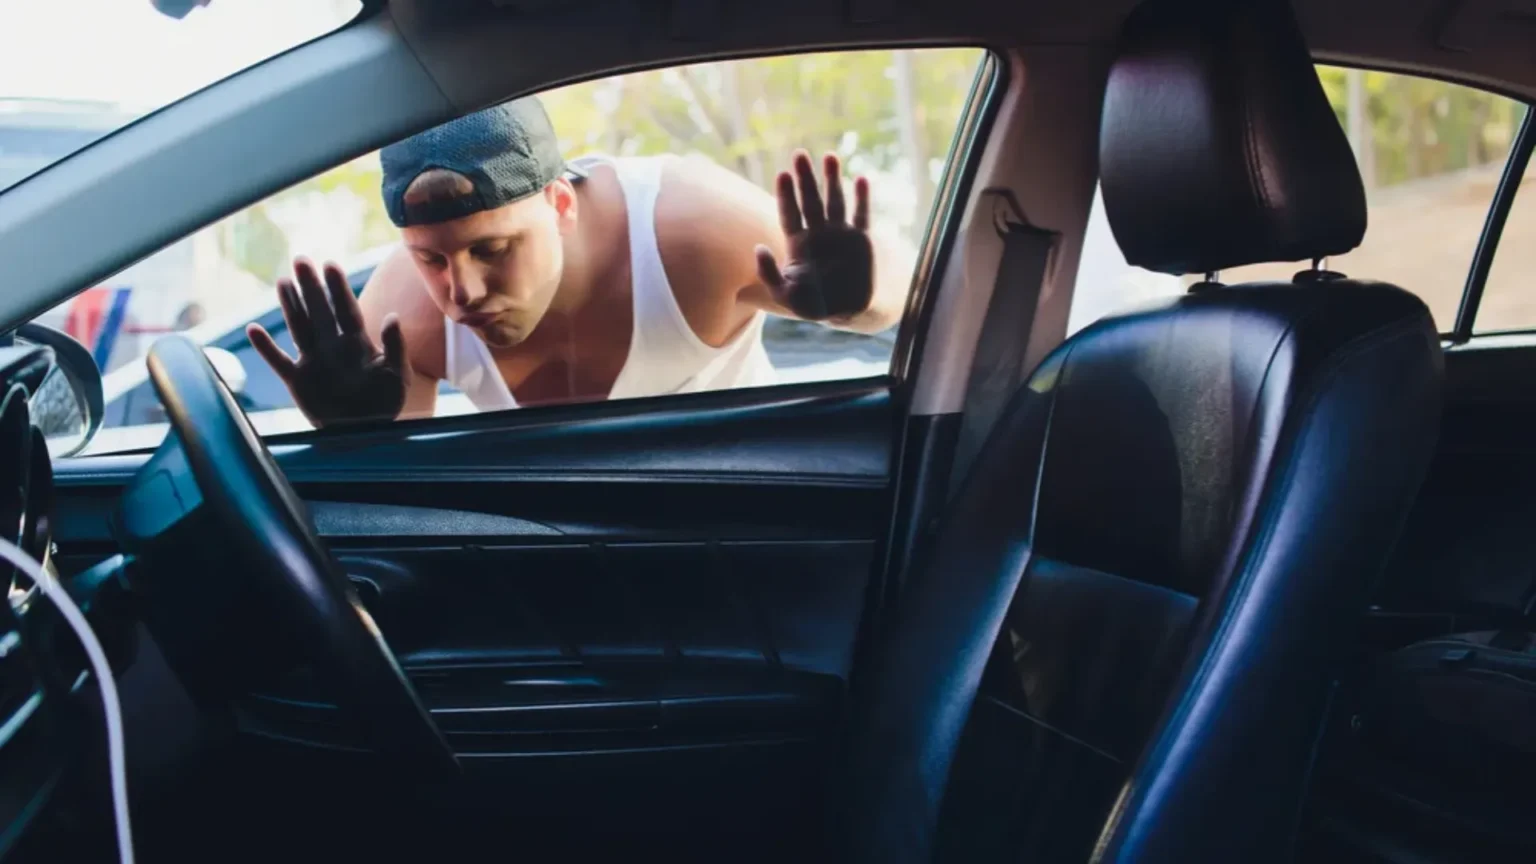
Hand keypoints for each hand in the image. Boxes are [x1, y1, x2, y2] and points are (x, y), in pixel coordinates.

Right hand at [246, 258, 411, 427]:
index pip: (345, 310)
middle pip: (319, 311)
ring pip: (299, 327)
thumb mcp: (398, 376)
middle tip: (301, 259)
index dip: (338, 288)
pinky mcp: (298, 381)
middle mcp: (333, 347)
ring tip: (284, 281)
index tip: (330, 265)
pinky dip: (265, 348)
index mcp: (358, 344)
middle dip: (311, 286)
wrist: (367, 435)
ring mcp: (314, 361)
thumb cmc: (386, 404)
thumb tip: (393, 316)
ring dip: (291, 306)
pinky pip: (278, 361)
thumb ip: (395, 347)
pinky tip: (253, 330)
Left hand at [756, 151, 873, 322]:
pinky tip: (861, 179)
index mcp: (798, 244)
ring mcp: (840, 233)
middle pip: (810, 200)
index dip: (786, 195)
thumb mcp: (785, 295)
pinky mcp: (861, 239)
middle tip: (799, 154)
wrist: (847, 311)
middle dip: (805, 178)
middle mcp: (817, 233)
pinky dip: (862, 198)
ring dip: (832, 179)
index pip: (790, 214)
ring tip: (829, 156)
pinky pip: (862, 215)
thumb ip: (769, 273)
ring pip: (835, 201)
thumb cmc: (813, 303)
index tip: (783, 175)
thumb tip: (758, 248)